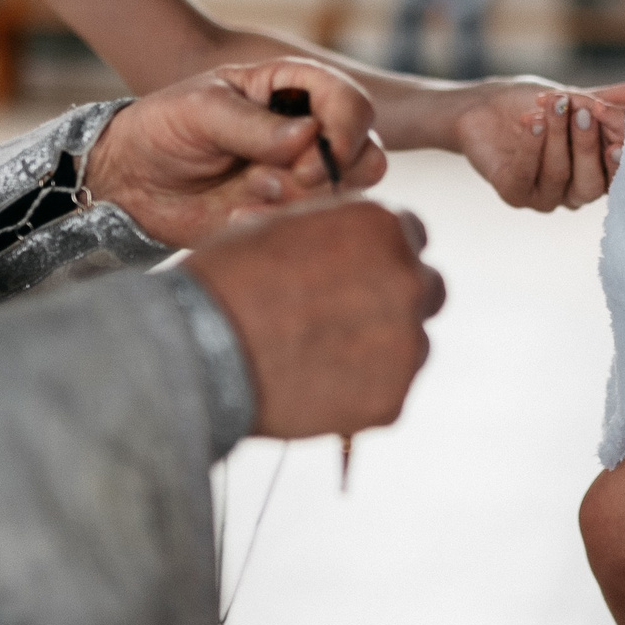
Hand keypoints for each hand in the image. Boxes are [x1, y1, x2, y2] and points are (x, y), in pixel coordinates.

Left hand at [87, 59, 387, 248]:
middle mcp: (309, 130)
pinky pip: (310, 223)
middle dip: (336, 170)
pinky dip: (279, 222)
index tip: (312, 156)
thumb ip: (253, 125)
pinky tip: (239, 215)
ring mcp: (301, 175)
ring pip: (346, 192)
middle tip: (288, 179)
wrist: (131, 182)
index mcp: (293, 88)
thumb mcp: (200, 111)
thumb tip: (310, 137)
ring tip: (253, 194)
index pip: (351, 102)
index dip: (346, 128)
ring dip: (305, 198)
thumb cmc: (163, 128)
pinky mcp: (286, 212)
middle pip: (368, 150)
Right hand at [181, 199, 444, 438]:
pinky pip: (388, 391)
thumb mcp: (284, 226)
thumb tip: (354, 244)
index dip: (380, 255)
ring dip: (382, 348)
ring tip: (321, 359)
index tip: (356, 274)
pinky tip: (315, 387)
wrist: (199, 347)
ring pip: (411, 343)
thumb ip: (335, 232)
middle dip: (395, 300)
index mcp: (384, 227)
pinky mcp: (391, 397)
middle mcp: (407, 279)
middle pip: (425, 289)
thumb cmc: (229, 280)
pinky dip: (361, 392)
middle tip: (346, 320)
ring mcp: (405, 342)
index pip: (411, 236)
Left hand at [452, 79, 624, 210]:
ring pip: (560, 175)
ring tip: (554, 104)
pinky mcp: (513, 193)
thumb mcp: (578, 97)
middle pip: (592, 183)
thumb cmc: (536, 104)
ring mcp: (544, 197)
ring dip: (557, 136)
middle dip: (588, 145)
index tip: (619, 132)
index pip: (617, 174)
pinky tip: (532, 121)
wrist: (484, 107)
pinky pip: (526, 174)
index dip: (621, 156)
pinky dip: (532, 145)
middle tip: (584, 109)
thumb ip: (612, 100)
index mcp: (596, 174)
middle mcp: (574, 193)